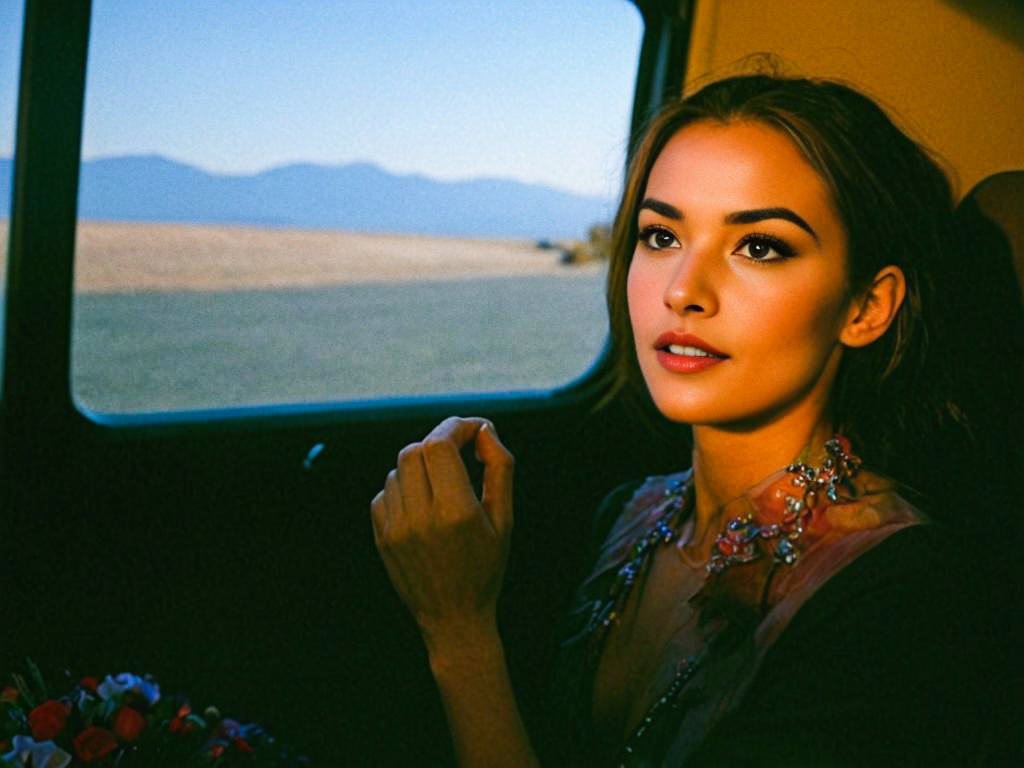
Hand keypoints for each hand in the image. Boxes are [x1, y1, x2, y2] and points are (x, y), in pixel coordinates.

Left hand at [370, 417, 514, 647]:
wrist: (454, 618)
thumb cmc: (486, 567)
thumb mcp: (504, 519)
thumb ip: (500, 468)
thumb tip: (485, 431)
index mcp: (456, 512)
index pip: (440, 445)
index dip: (457, 427)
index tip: (473, 430)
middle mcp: (421, 518)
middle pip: (415, 450)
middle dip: (439, 442)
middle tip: (459, 450)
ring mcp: (396, 528)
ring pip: (398, 469)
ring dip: (420, 464)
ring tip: (442, 482)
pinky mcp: (381, 537)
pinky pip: (385, 492)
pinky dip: (403, 487)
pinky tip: (423, 502)